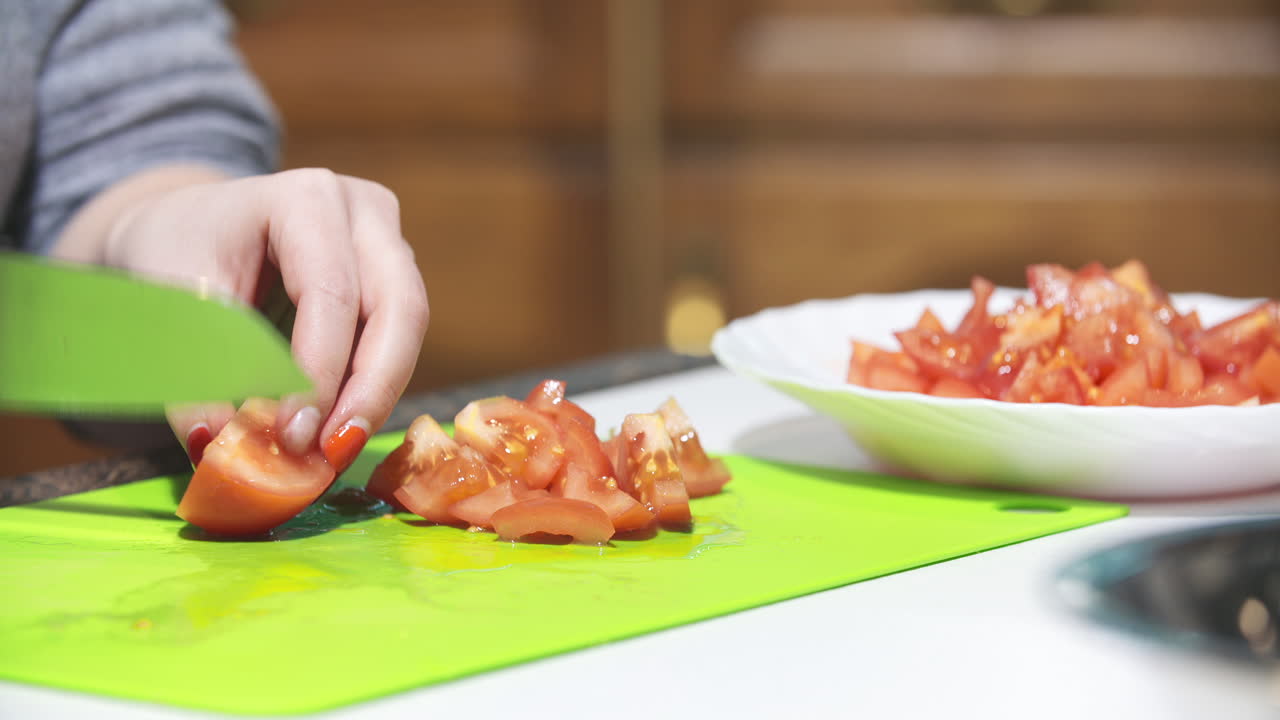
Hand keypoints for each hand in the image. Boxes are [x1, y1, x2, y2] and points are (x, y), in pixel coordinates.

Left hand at [59, 166, 429, 470]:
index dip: (319, 369)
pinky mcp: (392, 278)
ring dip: (375, 396)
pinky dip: (369, 390)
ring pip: (408, 329)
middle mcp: (363, 213)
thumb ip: (196, 370)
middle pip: (399, 307)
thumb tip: (218, 444)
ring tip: (332, 451)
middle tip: (334, 453)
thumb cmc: (177, 252)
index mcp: (306, 198)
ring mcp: (387, 243)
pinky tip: (335, 429)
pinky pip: (396, 341)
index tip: (292, 436)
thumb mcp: (170, 303)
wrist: (187, 227)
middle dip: (370, 389)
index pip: (330, 291)